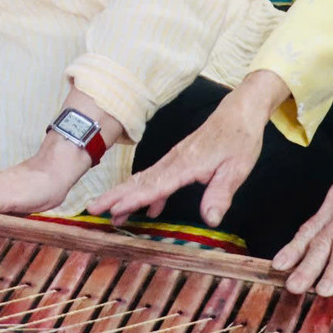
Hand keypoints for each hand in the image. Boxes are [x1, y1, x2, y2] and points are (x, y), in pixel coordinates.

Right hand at [88, 76, 282, 227]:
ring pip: (144, 180)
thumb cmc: (240, 138)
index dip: (134, 200)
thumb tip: (210, 219)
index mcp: (186, 165)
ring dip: (125, 196)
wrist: (239, 112)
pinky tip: (150, 210)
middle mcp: (175, 162)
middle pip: (140, 181)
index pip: (155, 186)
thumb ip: (220, 193)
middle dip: (115, 196)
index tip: (115, 209)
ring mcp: (174, 160)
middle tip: (93, 209)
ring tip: (109, 212)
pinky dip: (148, 194)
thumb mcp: (237, 169)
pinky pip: (157, 179)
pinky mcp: (179, 160)